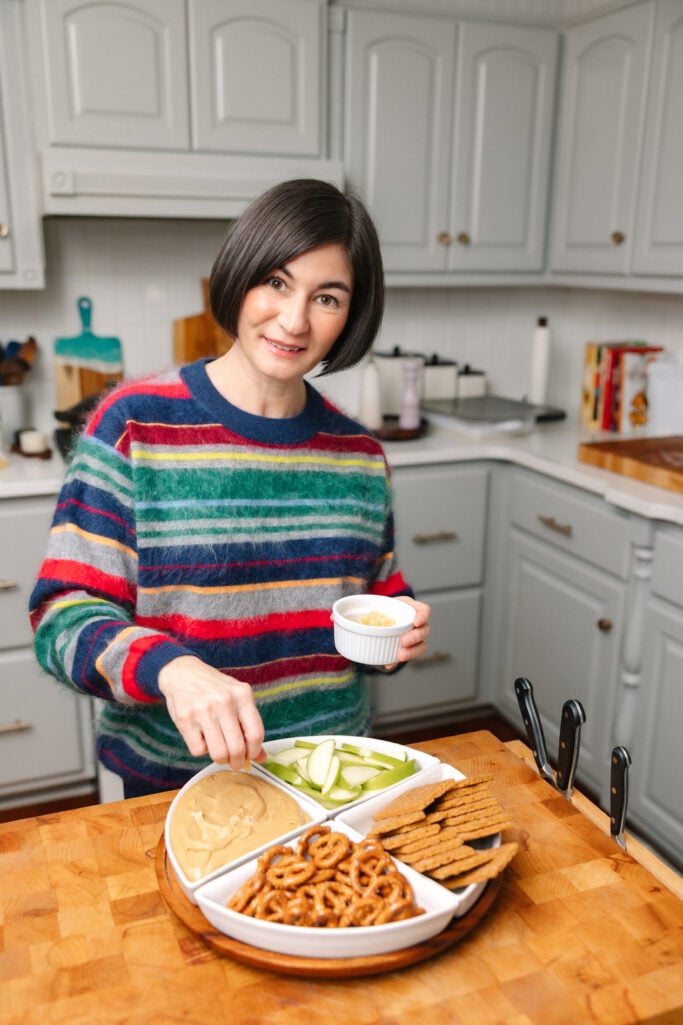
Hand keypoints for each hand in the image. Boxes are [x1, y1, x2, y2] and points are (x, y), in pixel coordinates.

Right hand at [158, 655, 265, 769]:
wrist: (183, 672)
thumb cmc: (214, 688)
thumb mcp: (237, 698)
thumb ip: (249, 725)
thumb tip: (262, 756)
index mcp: (242, 695)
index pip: (256, 734)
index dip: (255, 751)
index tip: (250, 756)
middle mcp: (225, 702)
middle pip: (237, 748)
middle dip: (237, 762)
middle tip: (234, 762)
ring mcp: (204, 711)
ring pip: (218, 753)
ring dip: (220, 759)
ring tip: (219, 753)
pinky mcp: (185, 720)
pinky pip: (198, 750)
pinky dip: (201, 750)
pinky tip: (202, 738)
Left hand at [384, 596, 430, 670]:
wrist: (384, 614)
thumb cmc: (387, 607)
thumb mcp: (383, 604)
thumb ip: (377, 611)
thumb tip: (365, 621)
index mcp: (414, 609)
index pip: (425, 610)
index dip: (423, 616)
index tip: (416, 622)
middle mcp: (418, 624)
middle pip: (425, 630)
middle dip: (415, 637)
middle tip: (404, 641)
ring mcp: (415, 637)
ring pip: (421, 645)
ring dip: (412, 651)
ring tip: (400, 655)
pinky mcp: (408, 649)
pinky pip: (406, 657)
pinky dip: (396, 661)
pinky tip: (389, 664)